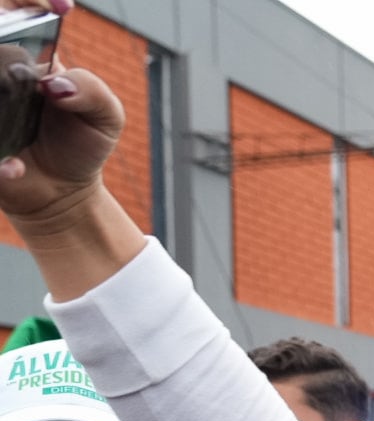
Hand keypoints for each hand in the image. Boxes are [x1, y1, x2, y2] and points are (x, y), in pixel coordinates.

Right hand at [0, 5, 124, 224]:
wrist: (64, 192)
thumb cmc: (82, 143)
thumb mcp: (106, 116)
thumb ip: (91, 90)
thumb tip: (52, 84)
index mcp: (21, 56)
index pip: (11, 14)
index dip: (28, 1)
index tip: (61, 8)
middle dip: (5, 58)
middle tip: (39, 91)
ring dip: (0, 104)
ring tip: (22, 136)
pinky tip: (15, 168)